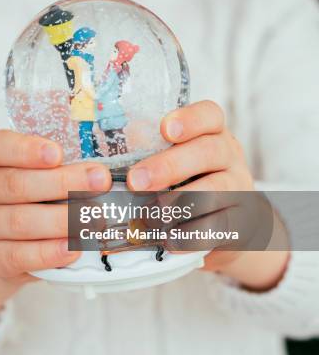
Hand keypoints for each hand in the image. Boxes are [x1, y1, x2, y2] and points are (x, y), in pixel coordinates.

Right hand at [0, 130, 110, 333]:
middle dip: (63, 183)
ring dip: (61, 220)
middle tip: (101, 181)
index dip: (27, 149)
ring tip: (94, 219)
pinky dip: (48, 253)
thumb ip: (71, 164)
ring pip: (20, 221)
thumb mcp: (45, 173)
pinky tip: (73, 249)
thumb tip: (120, 170)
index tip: (58, 153)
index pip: (0, 146)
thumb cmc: (37, 199)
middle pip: (18, 184)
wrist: (6, 245)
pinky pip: (17, 256)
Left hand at [126, 100, 288, 290]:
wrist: (229, 226)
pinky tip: (170, 240)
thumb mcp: (172, 162)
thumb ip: (147, 152)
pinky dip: (192, 234)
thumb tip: (113, 156)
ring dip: (180, 201)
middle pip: (208, 150)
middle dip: (169, 166)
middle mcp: (230, 155)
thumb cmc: (189, 184)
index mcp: (211, 133)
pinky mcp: (242, 221)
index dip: (190, 119)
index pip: (209, 115)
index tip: (165, 129)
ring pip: (217, 188)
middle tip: (135, 181)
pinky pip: (220, 226)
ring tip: (151, 214)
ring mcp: (240, 188)